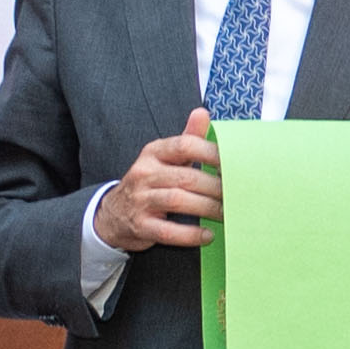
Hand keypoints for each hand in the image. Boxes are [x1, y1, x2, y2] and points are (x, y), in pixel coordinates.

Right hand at [96, 110, 223, 252]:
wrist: (112, 214)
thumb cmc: (147, 183)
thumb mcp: (162, 157)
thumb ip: (186, 138)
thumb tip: (202, 113)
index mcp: (153, 153)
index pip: (184, 145)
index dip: (211, 153)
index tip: (233, 163)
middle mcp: (145, 173)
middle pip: (186, 177)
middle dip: (216, 187)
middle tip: (237, 195)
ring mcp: (140, 200)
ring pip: (178, 201)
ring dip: (207, 209)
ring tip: (226, 214)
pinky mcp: (140, 226)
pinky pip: (168, 231)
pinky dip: (191, 235)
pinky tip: (208, 235)